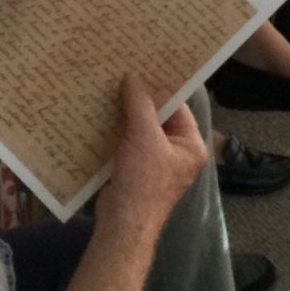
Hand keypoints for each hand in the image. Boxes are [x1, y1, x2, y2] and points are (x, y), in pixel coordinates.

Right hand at [98, 74, 205, 232]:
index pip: (178, 107)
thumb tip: (133, 78)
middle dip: (139, 100)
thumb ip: (140, 104)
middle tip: (121, 73)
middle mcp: (176, 153)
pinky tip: (99, 114)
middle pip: (158, 117)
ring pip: (140, 129)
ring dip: (124, 114)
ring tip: (107, 88)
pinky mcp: (135, 170)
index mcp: (190, 145)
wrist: (122, 223)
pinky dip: (115, 130)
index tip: (142, 67)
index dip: (160, 87)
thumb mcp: (144, 137)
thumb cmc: (143, 180)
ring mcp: (155, 162)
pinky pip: (127, 142)